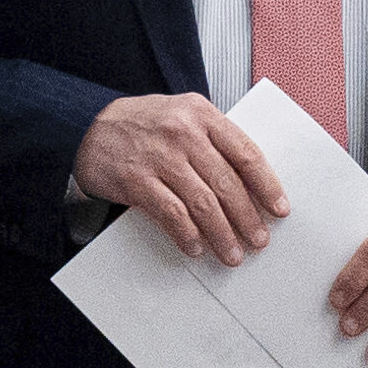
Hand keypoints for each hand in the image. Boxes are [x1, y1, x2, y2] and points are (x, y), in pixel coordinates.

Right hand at [73, 94, 287, 260]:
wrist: (88, 126)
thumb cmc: (142, 124)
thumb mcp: (182, 114)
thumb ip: (214, 139)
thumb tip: (251, 184)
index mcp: (201, 114)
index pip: (246, 152)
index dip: (267, 185)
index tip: (279, 209)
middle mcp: (183, 133)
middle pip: (227, 184)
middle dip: (247, 218)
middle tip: (258, 240)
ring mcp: (159, 157)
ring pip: (203, 204)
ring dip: (222, 234)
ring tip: (232, 254)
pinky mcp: (136, 180)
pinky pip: (171, 214)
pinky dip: (187, 235)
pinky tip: (196, 247)